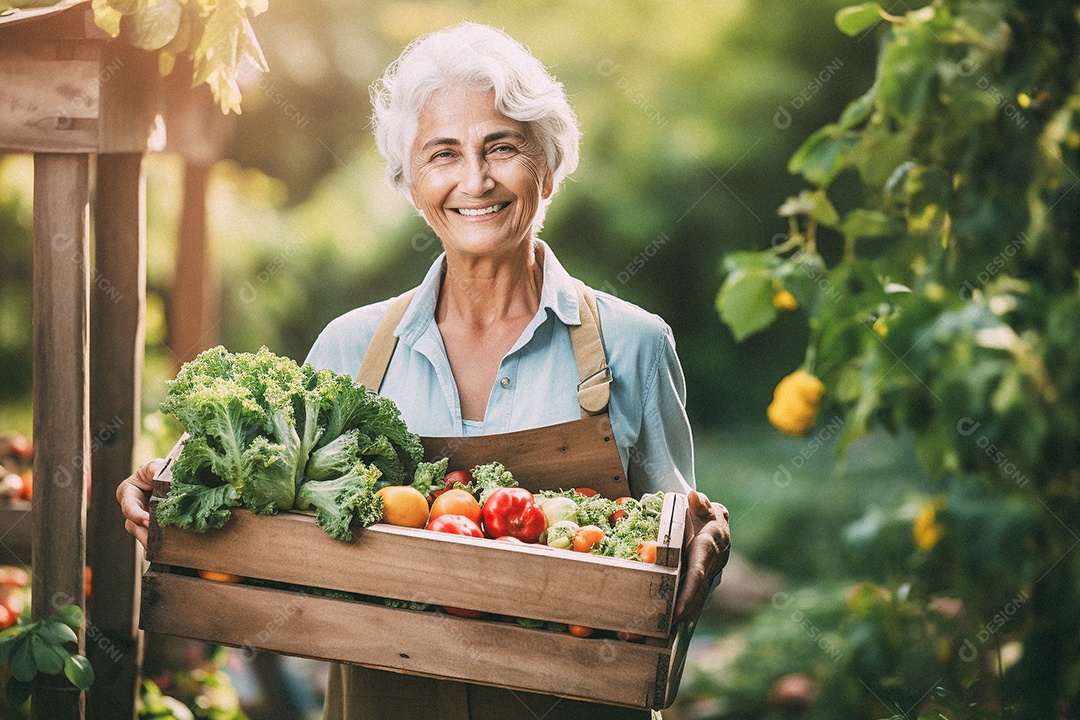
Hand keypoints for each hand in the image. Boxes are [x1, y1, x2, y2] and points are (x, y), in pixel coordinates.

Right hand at [116, 459, 163, 557]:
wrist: (173, 480)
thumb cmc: (160, 471)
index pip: (129, 507)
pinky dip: (157, 548)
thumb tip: (157, 474)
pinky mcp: (151, 529)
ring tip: (160, 550)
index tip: (148, 521)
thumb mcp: (155, 467)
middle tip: (156, 541)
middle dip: (144, 535)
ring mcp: (140, 521)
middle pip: (134, 526)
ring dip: (151, 543)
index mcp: (127, 493)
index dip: (137, 515)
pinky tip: (163, 555)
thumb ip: (154, 469)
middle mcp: (132, 509)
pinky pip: (151, 541)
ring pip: (142, 536)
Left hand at [673, 490, 730, 624]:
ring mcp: (710, 572)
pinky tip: (679, 625)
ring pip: (699, 595)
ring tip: (671, 629)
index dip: (689, 592)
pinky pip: (697, 594)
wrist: (710, 518)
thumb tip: (693, 497)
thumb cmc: (701, 510)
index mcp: (710, 546)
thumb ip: (700, 503)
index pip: (698, 573)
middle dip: (686, 609)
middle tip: (670, 625)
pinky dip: (690, 609)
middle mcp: (713, 563)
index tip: (679, 609)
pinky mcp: (704, 577)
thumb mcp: (702, 505)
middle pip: (698, 590)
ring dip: (688, 613)